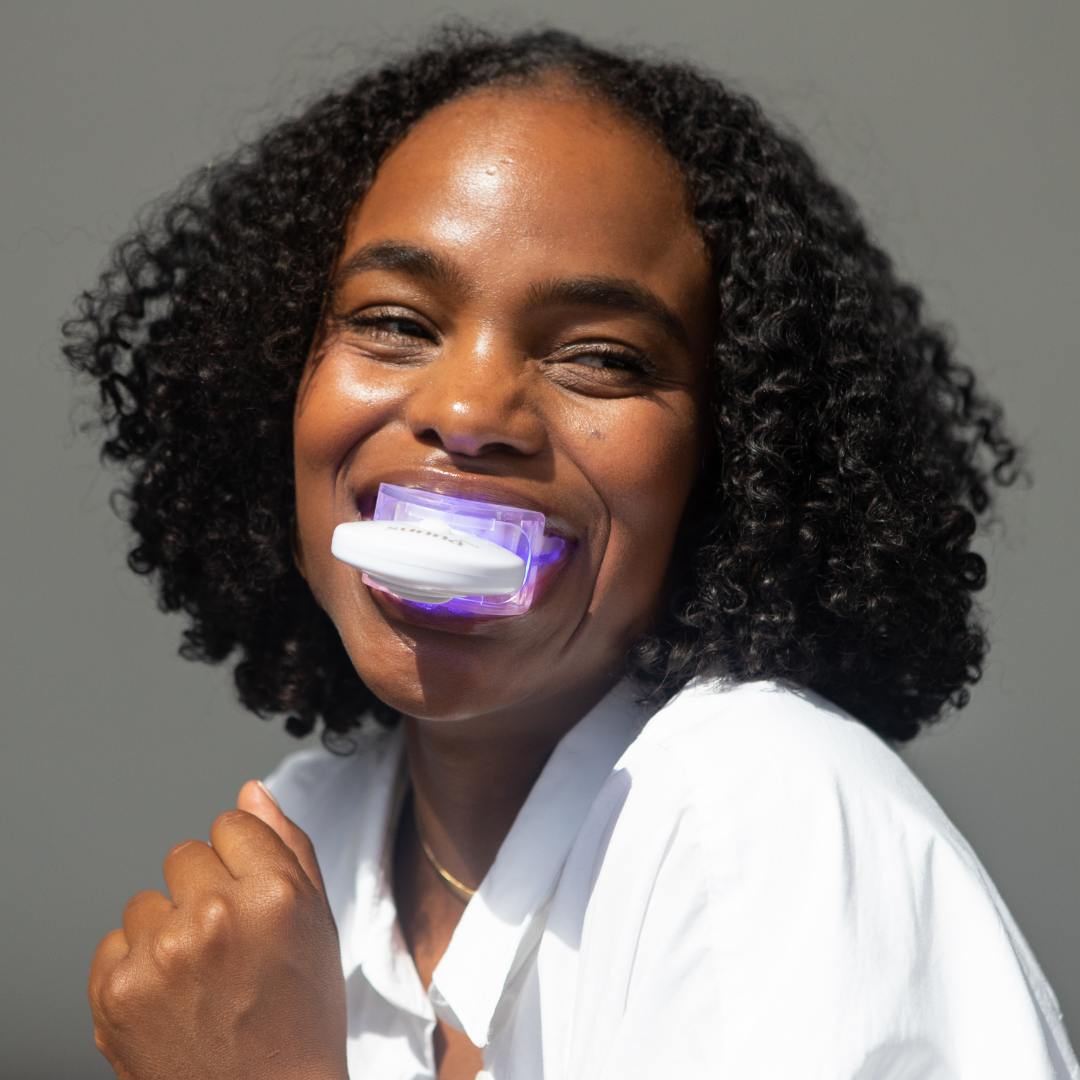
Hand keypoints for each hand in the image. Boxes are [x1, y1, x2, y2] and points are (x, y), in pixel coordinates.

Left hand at [89, 781, 347, 1079]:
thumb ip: (288, 846)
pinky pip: (114, 942)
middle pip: (185, 854)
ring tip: (200, 977)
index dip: (243, 862)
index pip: (231, 824)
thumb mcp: (318, 923)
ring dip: (167, 928)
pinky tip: (171, 997)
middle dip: (204, 890)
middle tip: (228, 946)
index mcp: (274, 893)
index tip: (251, 901)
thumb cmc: (299, 1018)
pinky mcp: (116, 991)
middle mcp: (215, 916)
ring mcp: (161, 955)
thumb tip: (252, 791)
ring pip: (146, 899)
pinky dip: (137, 966)